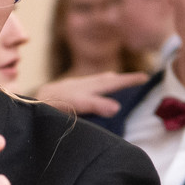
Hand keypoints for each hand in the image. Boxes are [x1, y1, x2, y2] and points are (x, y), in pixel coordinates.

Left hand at [33, 71, 150, 116]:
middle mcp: (87, 83)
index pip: (116, 82)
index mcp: (93, 86)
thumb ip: (98, 105)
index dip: (131, 80)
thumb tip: (117, 107)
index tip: (146, 77)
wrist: (38, 98)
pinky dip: (98, 86)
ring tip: (118, 81)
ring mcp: (78, 86)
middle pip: (109, 79)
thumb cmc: (59, 102)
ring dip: (111, 81)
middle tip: (138, 78)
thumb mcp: (81, 105)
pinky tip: (93, 91)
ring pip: (99, 81)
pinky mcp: (70, 91)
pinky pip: (89, 86)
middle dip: (123, 79)